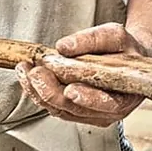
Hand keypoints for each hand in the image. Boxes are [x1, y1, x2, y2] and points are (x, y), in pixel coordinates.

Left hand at [15, 23, 149, 126]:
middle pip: (75, 108)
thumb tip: (64, 46)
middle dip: (51, 91)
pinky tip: (29, 78)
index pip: (108, 103)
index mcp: (126, 96)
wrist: (126, 58)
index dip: (88, 98)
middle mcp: (108, 111)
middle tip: (36, 72)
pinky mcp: (75, 112)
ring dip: (38, 92)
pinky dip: (38, 93)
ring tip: (25, 70)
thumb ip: (93, 40)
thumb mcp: (114, 36)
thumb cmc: (124, 49)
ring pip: (60, 110)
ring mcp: (90, 114)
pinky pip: (54, 107)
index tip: (71, 90)